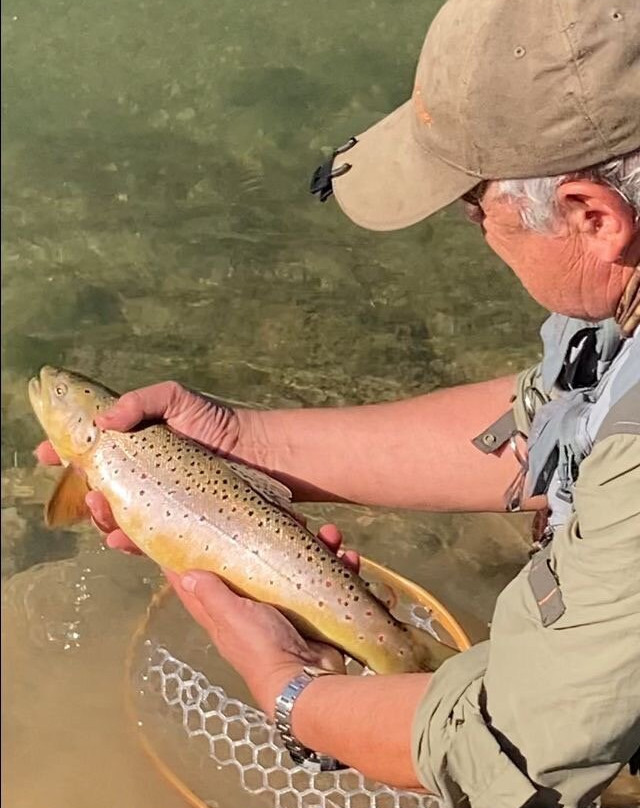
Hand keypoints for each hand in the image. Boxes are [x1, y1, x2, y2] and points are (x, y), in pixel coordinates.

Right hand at [35, 381, 240, 553]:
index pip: (91, 449)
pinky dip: (124, 539)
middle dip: (80, 490)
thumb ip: (141, 402)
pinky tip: (119, 537)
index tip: (45, 454)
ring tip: (101, 507)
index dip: (63, 452)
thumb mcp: (176, 399)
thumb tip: (104, 420)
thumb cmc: (217, 423)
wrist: (259, 454)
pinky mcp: (173, 524)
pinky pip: (141, 537)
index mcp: (136, 444)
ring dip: (100, 515)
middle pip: (97, 487)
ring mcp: (157, 501)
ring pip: (115, 514)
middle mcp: (142, 474)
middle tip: (85, 487)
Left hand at [165, 525, 359, 717]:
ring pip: (296, 569)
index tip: (190, 532)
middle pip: (257, 566)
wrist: (307, 681)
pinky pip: (324, 584)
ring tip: (330, 535)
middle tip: (292, 519)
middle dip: (273, 540)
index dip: (190, 561)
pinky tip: (349, 558)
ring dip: (317, 549)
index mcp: (225, 615)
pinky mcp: (312, 616)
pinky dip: (338, 570)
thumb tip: (184, 574)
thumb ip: (212, 595)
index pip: (199, 586)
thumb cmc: (262, 650)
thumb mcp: (232, 617)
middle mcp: (252, 612)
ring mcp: (285, 612)